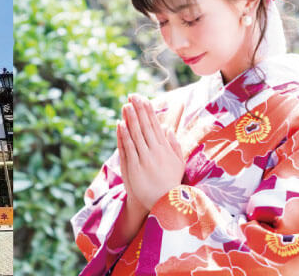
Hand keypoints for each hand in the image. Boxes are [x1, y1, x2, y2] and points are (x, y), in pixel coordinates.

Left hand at [118, 94, 185, 211]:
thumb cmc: (170, 182)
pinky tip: (120, 124)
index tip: (143, 99)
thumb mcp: (178, 163)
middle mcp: (155, 152)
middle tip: (133, 96)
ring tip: (126, 105)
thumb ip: (173, 145)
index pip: (155, 126)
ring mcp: (144, 160)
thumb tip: (167, 128)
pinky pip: (128, 148)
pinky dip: (124, 136)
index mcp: (166, 149)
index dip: (148, 111)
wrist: (163, 203)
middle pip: (145, 127)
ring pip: (136, 135)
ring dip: (130, 119)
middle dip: (139, 110)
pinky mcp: (134, 168)